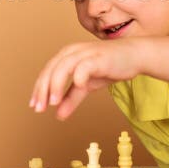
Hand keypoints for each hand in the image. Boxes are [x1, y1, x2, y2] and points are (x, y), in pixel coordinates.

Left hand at [29, 38, 146, 119]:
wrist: (134, 56)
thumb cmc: (108, 67)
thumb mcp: (87, 85)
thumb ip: (72, 98)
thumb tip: (58, 115)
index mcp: (66, 56)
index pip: (47, 72)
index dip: (39, 89)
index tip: (34, 106)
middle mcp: (73, 52)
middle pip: (51, 69)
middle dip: (43, 89)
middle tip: (39, 108)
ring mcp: (86, 53)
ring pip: (64, 66)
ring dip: (57, 84)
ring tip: (53, 102)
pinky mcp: (99, 57)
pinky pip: (86, 65)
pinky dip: (79, 75)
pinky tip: (77, 86)